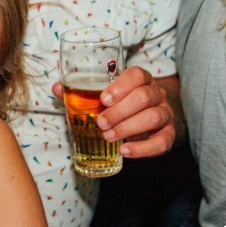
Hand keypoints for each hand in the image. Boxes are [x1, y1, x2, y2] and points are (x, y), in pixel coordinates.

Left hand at [51, 67, 174, 157]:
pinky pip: (162, 141)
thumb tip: (57, 89)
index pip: (136, 75)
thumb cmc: (120, 103)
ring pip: (154, 116)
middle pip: (144, 97)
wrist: (150, 119)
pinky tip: (125, 151)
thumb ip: (80, 91)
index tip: (103, 99)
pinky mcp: (168, 134)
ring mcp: (165, 113)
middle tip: (100, 123)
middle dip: (120, 111)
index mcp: (141, 79)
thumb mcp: (104, 95)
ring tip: (108, 137)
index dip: (120, 86)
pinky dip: (144, 148)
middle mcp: (156, 94)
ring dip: (129, 128)